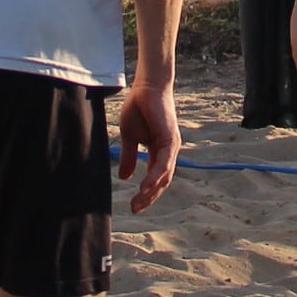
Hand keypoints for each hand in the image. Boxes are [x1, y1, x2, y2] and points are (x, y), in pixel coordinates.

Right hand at [116, 81, 182, 211]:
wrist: (146, 87)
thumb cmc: (139, 108)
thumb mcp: (130, 136)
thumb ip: (130, 157)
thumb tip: (125, 177)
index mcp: (159, 152)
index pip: (156, 179)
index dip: (146, 194)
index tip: (133, 206)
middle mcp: (168, 152)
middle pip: (162, 182)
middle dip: (149, 197)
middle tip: (135, 208)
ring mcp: (171, 146)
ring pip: (165, 176)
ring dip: (152, 191)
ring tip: (139, 202)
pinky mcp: (170, 139)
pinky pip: (165, 163)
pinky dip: (156, 176)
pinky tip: (146, 186)